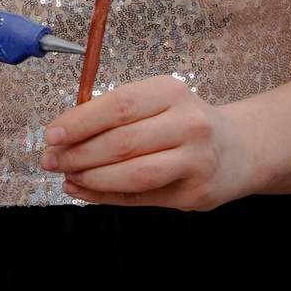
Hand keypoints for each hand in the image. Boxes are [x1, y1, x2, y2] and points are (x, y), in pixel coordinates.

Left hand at [40, 74, 258, 209]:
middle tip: (51, 160)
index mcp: (171, 93)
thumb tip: (62, 137)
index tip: (51, 135)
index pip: (118, 106)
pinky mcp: (196, 192)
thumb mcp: (156, 104)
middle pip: (122, 142)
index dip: (79, 122)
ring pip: (133, 174)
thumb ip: (114, 116)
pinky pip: (141, 197)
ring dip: (92, 178)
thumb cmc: (184, 124)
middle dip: (78, 154)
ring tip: (67, 175)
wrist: (240, 149)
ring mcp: (196, 160)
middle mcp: (188, 124)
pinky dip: (105, 196)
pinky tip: (83, 190)